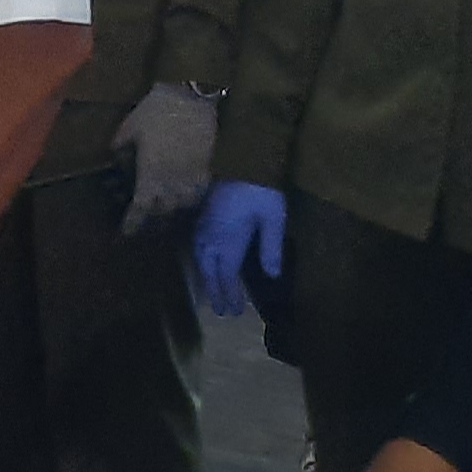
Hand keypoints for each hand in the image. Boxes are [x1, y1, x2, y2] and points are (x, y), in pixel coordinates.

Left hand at [110, 84, 220, 233]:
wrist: (193, 98)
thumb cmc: (156, 111)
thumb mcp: (128, 129)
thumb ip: (120, 150)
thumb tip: (117, 162)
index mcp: (151, 174)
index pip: (141, 208)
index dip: (133, 223)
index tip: (126, 233)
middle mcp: (174, 182)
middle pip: (163, 212)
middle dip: (151, 219)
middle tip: (142, 220)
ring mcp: (194, 177)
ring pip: (182, 207)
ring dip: (170, 211)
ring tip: (161, 210)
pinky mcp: (208, 170)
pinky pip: (198, 195)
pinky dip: (188, 200)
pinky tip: (181, 197)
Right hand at [192, 182, 288, 318]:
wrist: (243, 158)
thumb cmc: (262, 190)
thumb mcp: (274, 219)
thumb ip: (271, 248)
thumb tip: (271, 276)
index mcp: (227, 240)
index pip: (226, 275)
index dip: (230, 295)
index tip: (235, 313)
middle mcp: (211, 237)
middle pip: (210, 271)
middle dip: (216, 292)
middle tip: (223, 312)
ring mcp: (204, 226)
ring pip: (200, 260)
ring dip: (207, 278)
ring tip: (213, 294)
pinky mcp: (203, 217)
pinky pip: (198, 247)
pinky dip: (202, 262)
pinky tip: (206, 264)